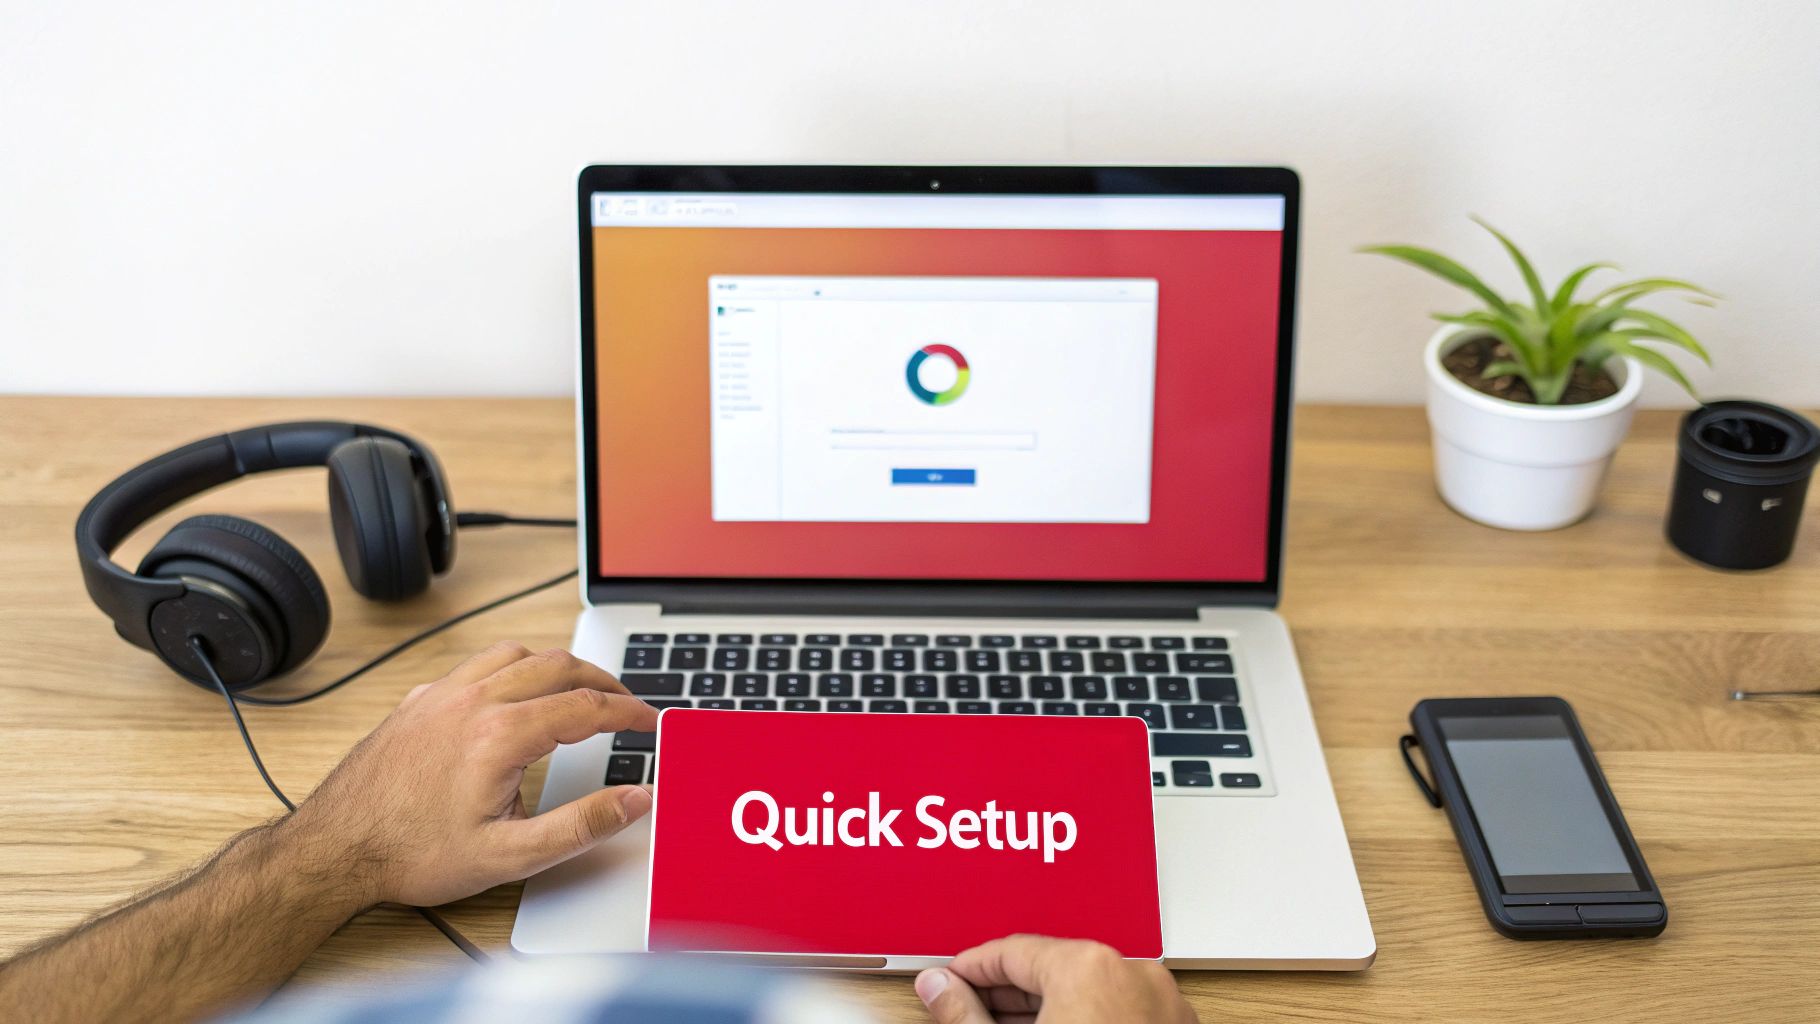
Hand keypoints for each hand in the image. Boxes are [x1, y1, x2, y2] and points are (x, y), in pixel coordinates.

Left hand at [275, 642, 656, 907]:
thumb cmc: (412, 856)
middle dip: (603, 682)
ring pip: (516, 654)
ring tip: (580, 690)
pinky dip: (512, 669)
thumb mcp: (511, 856)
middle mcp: (472, 701)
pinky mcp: (418, 701)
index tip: (651, 723)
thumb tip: (635, 799)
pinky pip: (476, 665)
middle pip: (558, 666)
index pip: (587, 709)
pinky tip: (514, 695)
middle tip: (627, 703)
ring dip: (558, 666)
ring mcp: (441, 695)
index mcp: (501, 735)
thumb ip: (582, 824)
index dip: (630, 714)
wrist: (335, 850)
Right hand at [917, 935, 1196, 1023]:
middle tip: (968, 1011)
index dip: (972, 968)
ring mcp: (1164, 1007)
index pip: (1014, 950)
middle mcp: (1135, 977)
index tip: (950, 982)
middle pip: (1054, 968)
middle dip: (1007, 995)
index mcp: (1090, 969)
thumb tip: (940, 992)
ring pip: (1089, 993)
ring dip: (1045, 1012)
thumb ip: (963, 1017)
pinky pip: (1119, 1013)